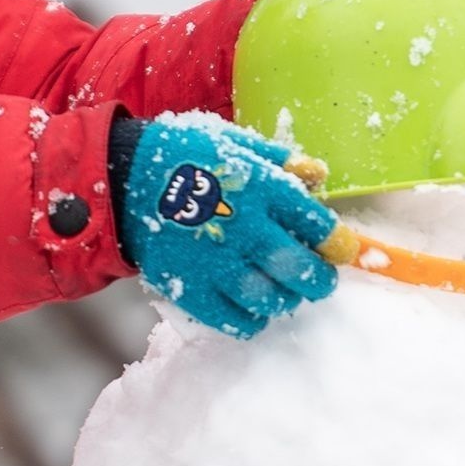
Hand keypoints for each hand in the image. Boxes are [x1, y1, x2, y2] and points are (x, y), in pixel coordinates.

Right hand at [109, 113, 339, 337]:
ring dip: (286, 299)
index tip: (340, 249)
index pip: (318, 226)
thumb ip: (279, 161)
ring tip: (284, 291)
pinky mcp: (192, 290)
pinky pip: (236, 321)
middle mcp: (244, 228)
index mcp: (261, 188)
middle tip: (319, 278)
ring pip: (272, 300)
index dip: (338, 242)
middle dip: (319, 279)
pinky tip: (252, 306)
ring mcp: (217, 263)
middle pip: (301, 270)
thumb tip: (318, 175)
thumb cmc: (185, 155)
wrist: (124, 179)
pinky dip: (252, 319)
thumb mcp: (234, 144)